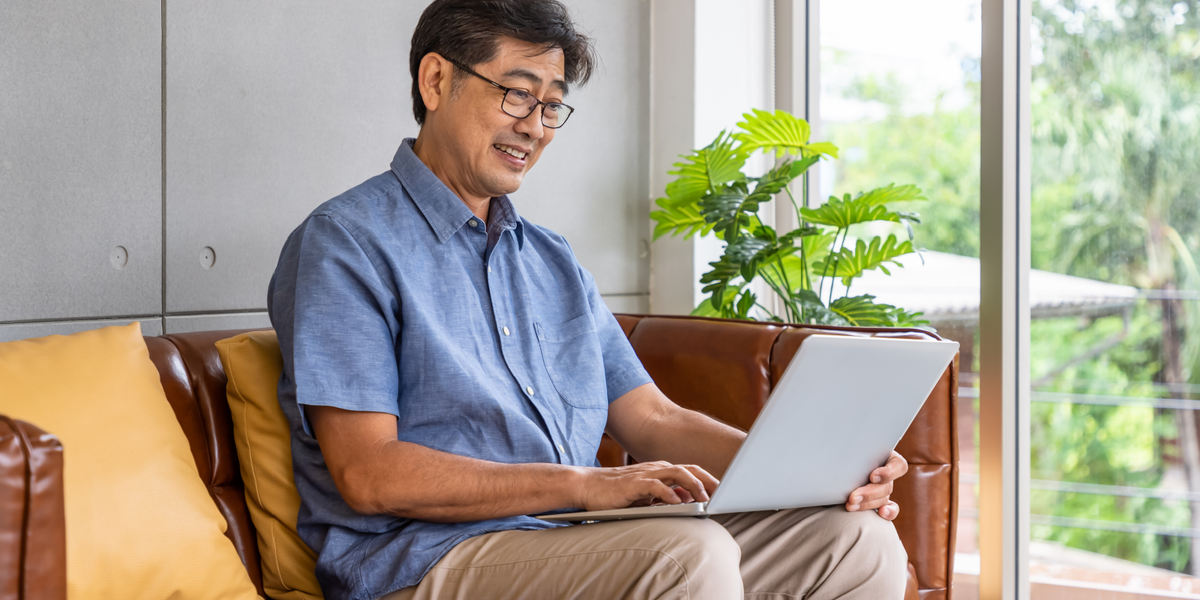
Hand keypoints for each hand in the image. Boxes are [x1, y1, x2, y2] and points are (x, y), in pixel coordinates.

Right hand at [576, 461, 718, 510]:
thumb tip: (687, 500)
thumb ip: (665, 495)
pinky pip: (655, 486)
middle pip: (689, 469)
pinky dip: (668, 493)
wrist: (587, 486)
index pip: (691, 471)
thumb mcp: (645, 496)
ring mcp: (645, 474)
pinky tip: (677, 503)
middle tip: (723, 494)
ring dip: (693, 485)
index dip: (709, 480)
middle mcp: (656, 469)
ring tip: (705, 499)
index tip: (724, 492)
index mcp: (661, 471)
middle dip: (708, 480)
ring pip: (676, 474)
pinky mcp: (633, 483)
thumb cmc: (616, 493)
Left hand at [846, 451, 907, 520]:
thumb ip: (852, 447)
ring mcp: (884, 487)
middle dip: (869, 493)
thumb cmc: (845, 450)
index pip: (898, 465)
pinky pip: (891, 509)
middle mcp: (888, 472)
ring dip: (867, 503)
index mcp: (886, 456)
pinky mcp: (880, 500)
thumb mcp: (851, 447)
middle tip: (852, 497)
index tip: (872, 476)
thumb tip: (842, 448)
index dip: (888, 473)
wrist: (837, 460)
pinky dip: (888, 512)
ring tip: (850, 505)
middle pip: (887, 486)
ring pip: (883, 498)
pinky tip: (880, 513)